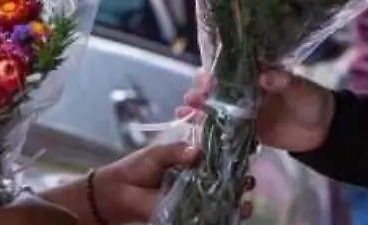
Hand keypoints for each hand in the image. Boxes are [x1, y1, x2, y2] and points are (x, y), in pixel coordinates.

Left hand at [89, 142, 255, 223]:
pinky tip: (236, 214)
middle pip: (224, 179)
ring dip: (236, 199)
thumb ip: (177, 151)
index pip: (217, 157)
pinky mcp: (187, 214)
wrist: (117, 192)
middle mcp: (196, 179)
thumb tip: (197, 152)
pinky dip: (222, 215)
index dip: (232, 157)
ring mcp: (194, 197)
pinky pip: (207, 215)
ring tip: (247, 199)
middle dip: (240, 180)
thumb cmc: (137, 167)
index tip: (246, 155)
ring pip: (220, 198)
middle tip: (250, 181)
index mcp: (191, 160)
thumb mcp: (158, 153)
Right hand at [177, 69, 334, 152]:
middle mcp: (246, 90)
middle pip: (218, 87)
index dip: (216, 71)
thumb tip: (265, 76)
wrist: (321, 131)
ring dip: (199, 107)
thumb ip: (284, 82)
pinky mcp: (244, 129)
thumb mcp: (301, 88)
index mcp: (258, 74)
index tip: (205, 77)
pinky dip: (206, 126)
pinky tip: (190, 126)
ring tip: (185, 110)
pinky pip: (223, 127)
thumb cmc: (312, 101)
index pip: (232, 68)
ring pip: (216, 106)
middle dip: (202, 90)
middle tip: (193, 96)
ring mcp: (243, 110)